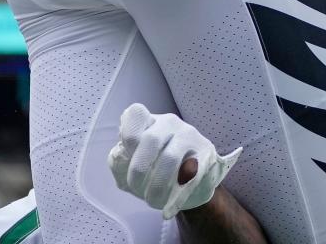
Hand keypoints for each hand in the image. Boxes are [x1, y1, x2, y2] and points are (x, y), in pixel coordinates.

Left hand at [108, 104, 242, 219]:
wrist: (192, 183)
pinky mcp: (206, 154)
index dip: (128, 136)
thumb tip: (119, 158)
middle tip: (136, 188)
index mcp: (150, 121)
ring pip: (170, 159)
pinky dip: (176, 198)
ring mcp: (189, 137)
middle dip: (139, 170)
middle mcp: (170, 123)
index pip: (135, 114)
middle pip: (150, 140)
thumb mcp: (133, 164)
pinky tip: (167, 211)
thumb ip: (120, 160)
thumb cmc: (155, 169)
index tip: (127, 154)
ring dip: (157, 186)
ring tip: (152, 200)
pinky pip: (191, 177)